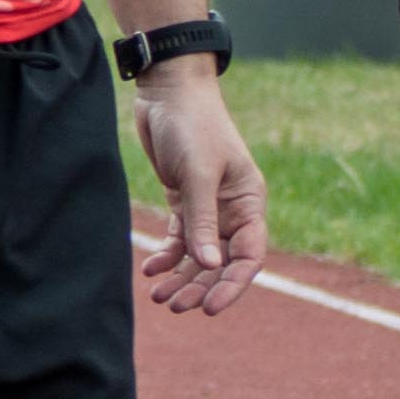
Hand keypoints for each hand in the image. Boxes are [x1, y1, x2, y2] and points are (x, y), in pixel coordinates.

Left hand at [135, 63, 265, 311]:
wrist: (169, 90)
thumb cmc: (193, 125)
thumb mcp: (198, 173)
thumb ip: (203, 221)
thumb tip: (210, 265)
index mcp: (249, 202)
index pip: (249, 256)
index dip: (232, 285)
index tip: (209, 308)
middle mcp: (232, 209)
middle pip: (221, 261)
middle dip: (199, 286)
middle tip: (174, 306)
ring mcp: (208, 207)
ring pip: (198, 254)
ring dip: (180, 276)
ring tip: (158, 296)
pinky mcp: (184, 200)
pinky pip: (179, 238)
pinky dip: (166, 255)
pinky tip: (150, 268)